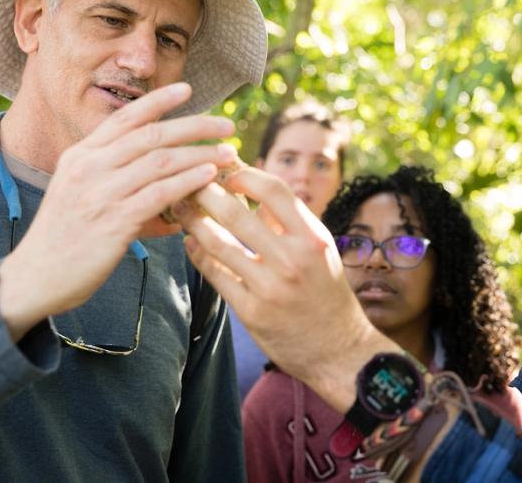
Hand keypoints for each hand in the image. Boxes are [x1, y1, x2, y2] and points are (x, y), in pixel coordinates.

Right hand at [0, 82, 237, 340]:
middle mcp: (88, 168)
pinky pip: (159, 194)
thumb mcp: (79, 192)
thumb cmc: (65, 236)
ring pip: (161, 161)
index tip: (187, 89)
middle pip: (151, 134)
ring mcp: (100, 194)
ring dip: (200, 154)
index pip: (124, 118)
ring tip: (228, 152)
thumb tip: (161, 174)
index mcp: (80, 156)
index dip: (158, 100)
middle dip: (194, 125)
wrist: (35, 278)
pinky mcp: (113, 222)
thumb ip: (113, 175)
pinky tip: (209, 176)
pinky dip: (188, 181)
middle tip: (226, 124)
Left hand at [174, 167, 396, 412]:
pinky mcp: (252, 311)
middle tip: (191, 184)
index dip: (246, 175)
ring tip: (183, 210)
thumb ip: (289, 221)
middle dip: (206, 193)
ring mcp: (270, 287)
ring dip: (194, 222)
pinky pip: (215, 275)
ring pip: (217, 243)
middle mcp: (292, 259)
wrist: (338, 349)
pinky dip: (198, 254)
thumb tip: (252, 187)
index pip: (274, 190)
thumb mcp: (321, 249)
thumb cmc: (327, 292)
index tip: (228, 171)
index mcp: (312, 237)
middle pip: (236, 213)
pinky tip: (191, 243)